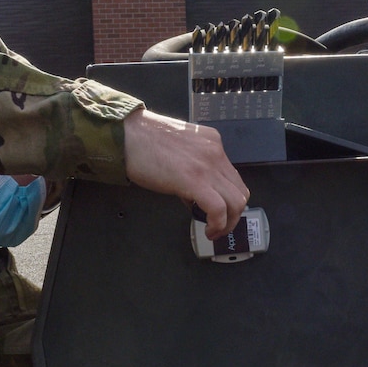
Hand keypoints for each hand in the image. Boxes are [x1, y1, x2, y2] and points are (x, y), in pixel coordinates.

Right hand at [121, 109, 248, 237]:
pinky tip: (209, 230)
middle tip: (221, 226)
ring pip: (236, 202)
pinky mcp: (195, 180)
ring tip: (214, 231)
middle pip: (240, 191)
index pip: (233, 176)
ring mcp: (207, 166)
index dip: (229, 199)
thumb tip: (195, 195)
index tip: (220, 211)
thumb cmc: (143, 141)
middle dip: (234, 215)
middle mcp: (215, 153)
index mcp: (212, 143)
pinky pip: (219, 209)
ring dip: (228, 223)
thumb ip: (193, 168)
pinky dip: (218, 224)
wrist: (127, 135)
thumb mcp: (179, 150)